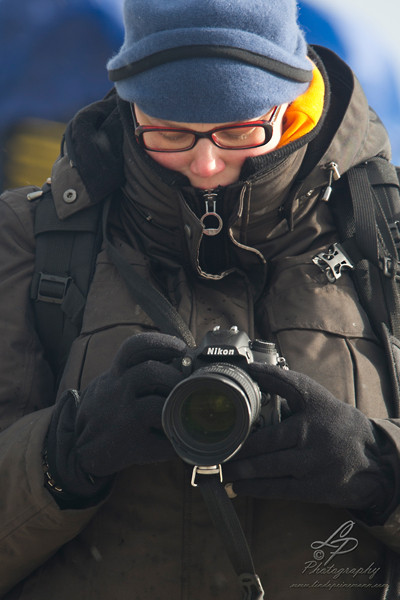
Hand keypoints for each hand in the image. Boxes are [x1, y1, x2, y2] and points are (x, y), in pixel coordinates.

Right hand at [46, 332, 186, 497]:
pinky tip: (175, 440)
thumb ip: (136, 374)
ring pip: (159, 405)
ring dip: (177, 408)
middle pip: (151, 372)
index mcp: (115, 375)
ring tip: (181, 412)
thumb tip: (181, 365)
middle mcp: (116, 392)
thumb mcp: (112, 385)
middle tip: (186, 387)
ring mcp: (122, 418)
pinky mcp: (130, 445)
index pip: (135, 348)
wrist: (77, 451)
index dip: (162, 343)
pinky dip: (175, 440)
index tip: (182, 348)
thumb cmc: (105, 414)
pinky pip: (163, 440)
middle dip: (175, 378)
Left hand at [224, 364, 396, 512]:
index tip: (237, 381)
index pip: (283, 388)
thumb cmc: (337, 424)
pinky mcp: (315, 488)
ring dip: (241, 470)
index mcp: (313, 408)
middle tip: (215, 449)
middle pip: (267, 440)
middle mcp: (312, 434)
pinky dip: (255, 488)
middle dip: (238, 447)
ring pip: (268, 467)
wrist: (374, 460)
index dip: (260, 381)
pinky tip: (238, 486)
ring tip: (221, 469)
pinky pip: (278, 489)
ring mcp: (313, 463)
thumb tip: (250, 370)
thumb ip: (286, 385)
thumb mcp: (318, 399)